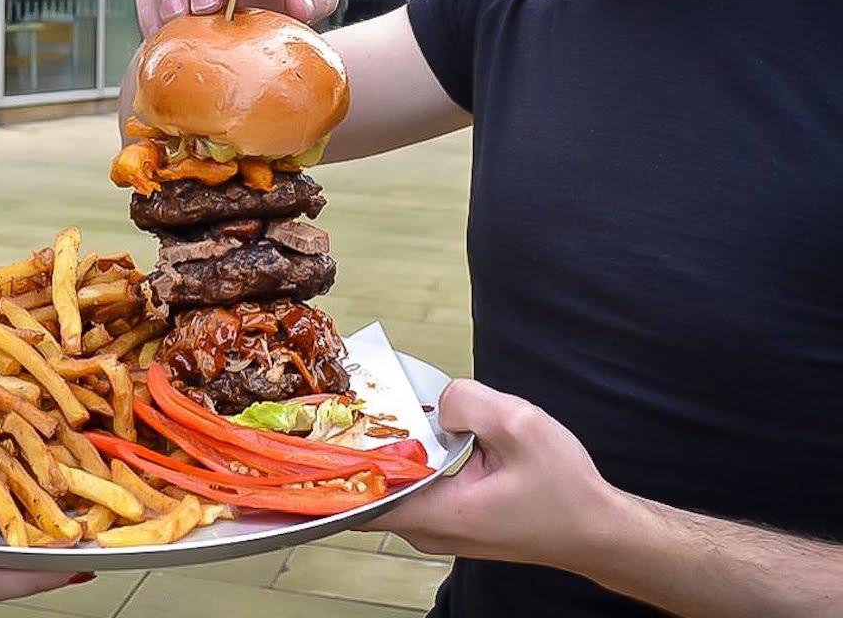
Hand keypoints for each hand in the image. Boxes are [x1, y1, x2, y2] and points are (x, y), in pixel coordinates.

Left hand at [361, 379, 617, 570]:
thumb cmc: (566, 492)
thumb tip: (440, 399)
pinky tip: (428, 435)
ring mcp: (437, 530)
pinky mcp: (449, 522)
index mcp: (439, 514)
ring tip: (398, 415)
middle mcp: (429, 530)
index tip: (333, 430)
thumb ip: (470, 403)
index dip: (339, 461)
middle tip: (366, 407)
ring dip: (393, 451)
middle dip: (365, 446)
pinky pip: (414, 489)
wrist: (596, 529)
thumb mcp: (522, 426)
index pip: (359, 498)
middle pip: (370, 487)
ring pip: (392, 486)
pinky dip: (415, 462)